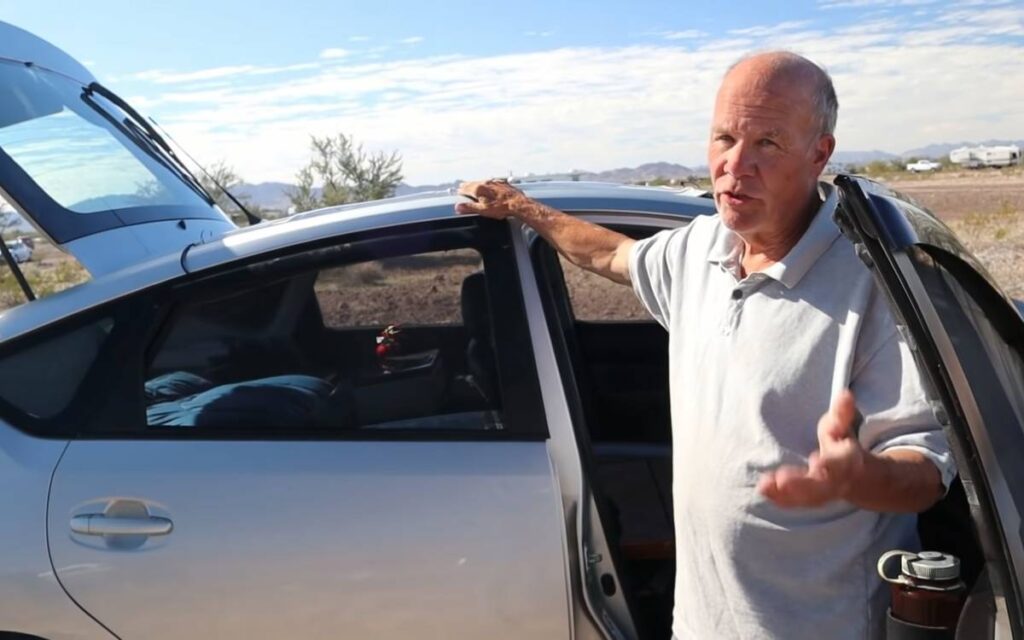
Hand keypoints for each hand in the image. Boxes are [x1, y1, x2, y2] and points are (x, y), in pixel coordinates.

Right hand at [455, 179, 526, 218]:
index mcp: (479, 189)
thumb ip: (469, 207)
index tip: (458, 190)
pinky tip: (489, 185)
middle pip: (473, 183)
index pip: (466, 188)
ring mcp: (494, 182)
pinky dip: (487, 184)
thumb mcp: (483, 210)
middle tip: (462, 185)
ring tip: (474, 185)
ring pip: (482, 182)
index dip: (461, 190)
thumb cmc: (501, 208)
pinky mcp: (502, 183)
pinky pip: (491, 182)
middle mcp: (486, 183)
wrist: (518, 203)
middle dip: (467, 185)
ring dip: (476, 183)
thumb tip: (457, 207)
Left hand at [757, 390, 866, 507]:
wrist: (858, 477)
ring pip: (806, 498)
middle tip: (781, 481)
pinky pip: (794, 501)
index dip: (829, 464)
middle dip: (801, 484)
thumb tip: (845, 394)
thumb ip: (842, 413)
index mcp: (846, 462)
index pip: (838, 465)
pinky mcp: (807, 498)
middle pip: (820, 486)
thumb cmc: (842, 445)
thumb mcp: (843, 427)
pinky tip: (763, 490)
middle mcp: (835, 481)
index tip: (816, 462)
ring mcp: (822, 493)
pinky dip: (779, 498)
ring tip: (764, 487)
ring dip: (785, 494)